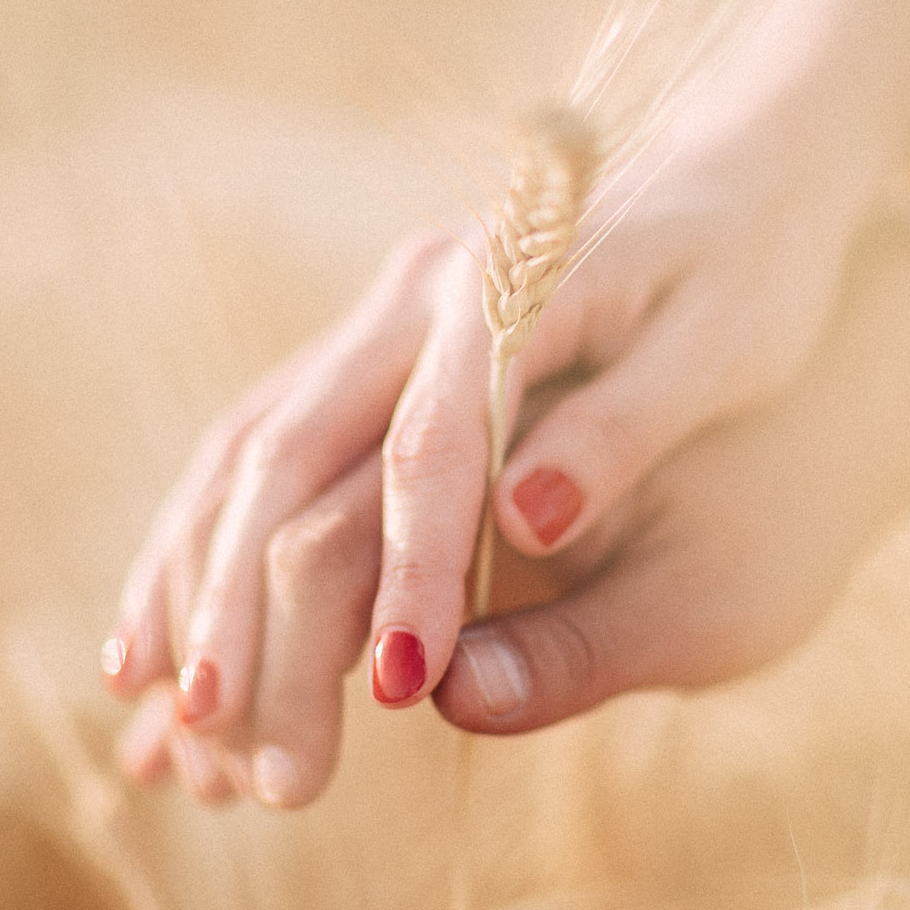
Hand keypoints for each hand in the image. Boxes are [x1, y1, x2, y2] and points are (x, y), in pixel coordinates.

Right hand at [102, 86, 890, 807]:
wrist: (738, 175)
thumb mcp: (728, 346)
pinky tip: (161, 632)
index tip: (398, 689)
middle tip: (218, 734)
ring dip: (193, 578)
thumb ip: (626, 430)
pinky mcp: (368, 355)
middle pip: (290, 451)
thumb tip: (526, 520)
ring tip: (154, 711)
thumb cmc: (755, 273)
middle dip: (247, 599)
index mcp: (509, 289)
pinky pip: (255, 449)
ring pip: (245, 450)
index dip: (410, 570)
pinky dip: (203, 544)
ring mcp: (379, 321)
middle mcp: (416, 296)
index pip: (432, 445)